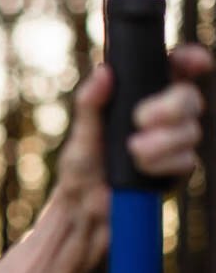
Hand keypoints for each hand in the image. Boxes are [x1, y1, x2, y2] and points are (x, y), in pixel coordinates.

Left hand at [53, 44, 211, 268]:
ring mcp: (173, 145)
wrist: (84, 211)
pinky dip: (164, 162)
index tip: (192, 62)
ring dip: (163, 141)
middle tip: (141, 119)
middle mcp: (162, 119)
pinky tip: (143, 167)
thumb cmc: (80, 169)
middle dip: (171, 106)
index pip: (174, 71)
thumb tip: (103, 73)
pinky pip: (186, 160)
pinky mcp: (176, 171)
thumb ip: (90, 103)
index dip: (190, 61)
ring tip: (133, 151)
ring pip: (192, 130)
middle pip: (190, 98)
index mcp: (139, 101)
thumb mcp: (81, 134)